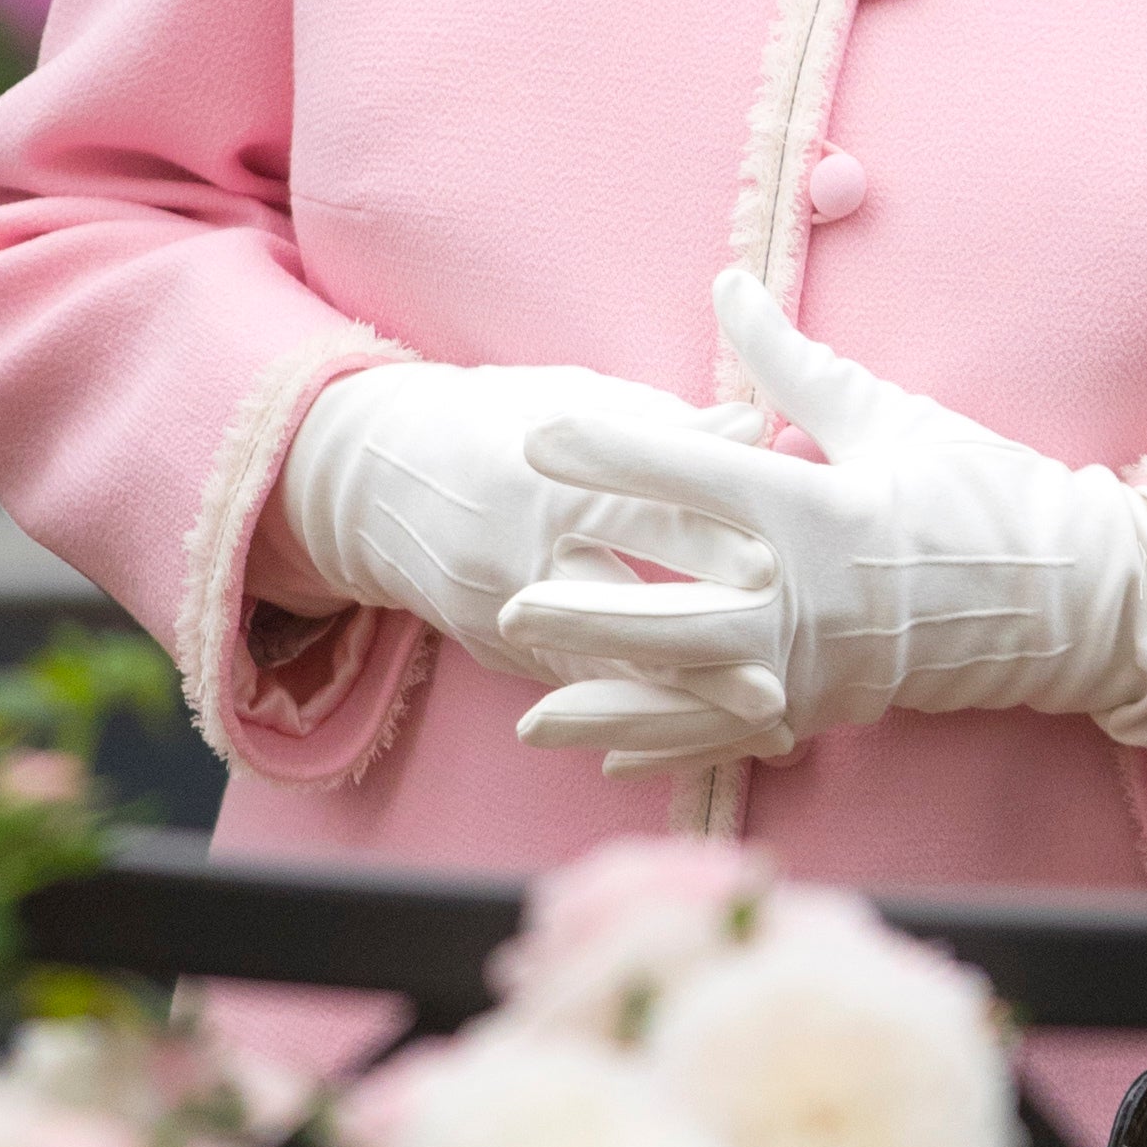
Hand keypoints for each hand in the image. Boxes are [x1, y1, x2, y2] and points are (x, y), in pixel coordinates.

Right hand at [280, 355, 790, 770]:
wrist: (372, 484)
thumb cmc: (493, 425)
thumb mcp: (572, 406)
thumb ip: (665, 427)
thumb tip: (757, 427)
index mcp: (538, 476)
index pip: (627, 514)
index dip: (697, 542)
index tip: (769, 570)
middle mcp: (516, 554)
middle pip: (613, 613)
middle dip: (693, 655)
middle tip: (774, 689)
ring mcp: (500, 615)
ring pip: (603, 675)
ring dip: (687, 710)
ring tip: (771, 733)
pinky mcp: (498, 657)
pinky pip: (580, 699)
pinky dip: (651, 721)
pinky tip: (722, 741)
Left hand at [507, 271, 1146, 747]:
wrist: (1076, 602)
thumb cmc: (990, 495)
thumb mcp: (891, 416)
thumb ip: (793, 363)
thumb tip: (727, 285)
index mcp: (820, 514)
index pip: (691, 478)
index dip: (610, 452)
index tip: (542, 436)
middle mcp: (811, 603)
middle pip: (672, 614)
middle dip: (586, 612)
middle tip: (512, 600)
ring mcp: (820, 668)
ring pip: (691, 697)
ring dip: (609, 707)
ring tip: (531, 715)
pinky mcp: (833, 707)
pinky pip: (734, 736)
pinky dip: (671, 748)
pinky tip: (611, 755)